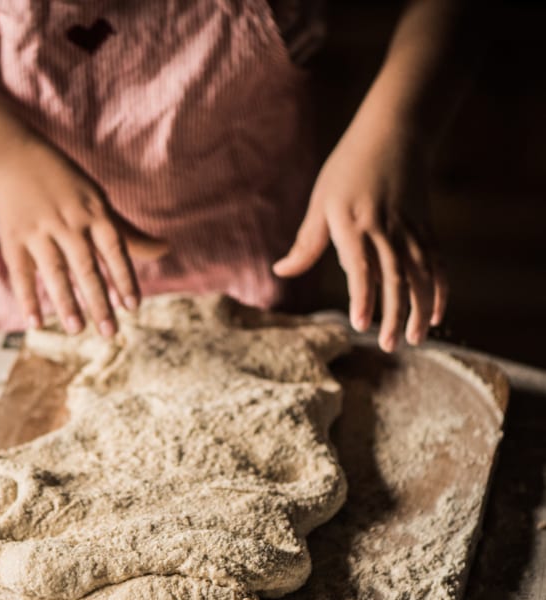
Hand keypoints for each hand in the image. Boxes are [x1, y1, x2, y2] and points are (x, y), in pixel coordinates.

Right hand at [0, 137, 166, 334]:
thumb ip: (129, 235)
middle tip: (110, 333)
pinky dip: (27, 299)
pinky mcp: (13, 239)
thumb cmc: (67, 189)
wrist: (14, 159)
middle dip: (98, 301)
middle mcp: (68, 223)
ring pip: (54, 271)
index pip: (115, 250)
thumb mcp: (100, 205)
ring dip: (65, 302)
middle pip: (86, 267)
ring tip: (76, 330)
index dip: (125, 278)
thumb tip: (166, 250)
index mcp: (94, 213)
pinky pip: (21, 273)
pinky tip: (35, 325)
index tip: (133, 307)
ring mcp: (39, 231)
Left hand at [273, 126, 447, 351]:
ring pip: (421, 276)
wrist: (395, 132)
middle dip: (393, 315)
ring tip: (414, 339)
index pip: (360, 268)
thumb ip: (306, 242)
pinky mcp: (427, 229)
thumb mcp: (321, 201)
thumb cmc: (348, 169)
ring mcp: (410, 230)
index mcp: (354, 224)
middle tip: (388, 346)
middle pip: (394, 278)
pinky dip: (439, 291)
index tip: (360, 325)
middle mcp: (385, 230)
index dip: (362, 297)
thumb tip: (281, 271)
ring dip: (419, 310)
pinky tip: (436, 316)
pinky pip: (437, 264)